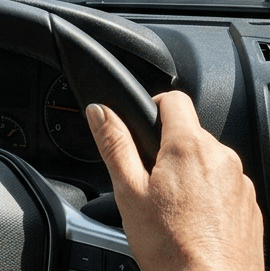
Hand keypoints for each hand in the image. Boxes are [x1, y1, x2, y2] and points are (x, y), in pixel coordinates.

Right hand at [86, 90, 262, 270]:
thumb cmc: (172, 250)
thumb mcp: (129, 192)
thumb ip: (114, 144)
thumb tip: (99, 111)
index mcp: (190, 147)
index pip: (174, 99)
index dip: (154, 107)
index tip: (144, 131)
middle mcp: (222, 158)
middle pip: (190, 133)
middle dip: (168, 150)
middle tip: (151, 184)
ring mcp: (241, 184)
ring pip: (208, 161)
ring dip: (190, 173)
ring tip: (172, 210)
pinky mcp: (250, 208)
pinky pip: (225, 187)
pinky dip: (209, 196)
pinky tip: (194, 223)